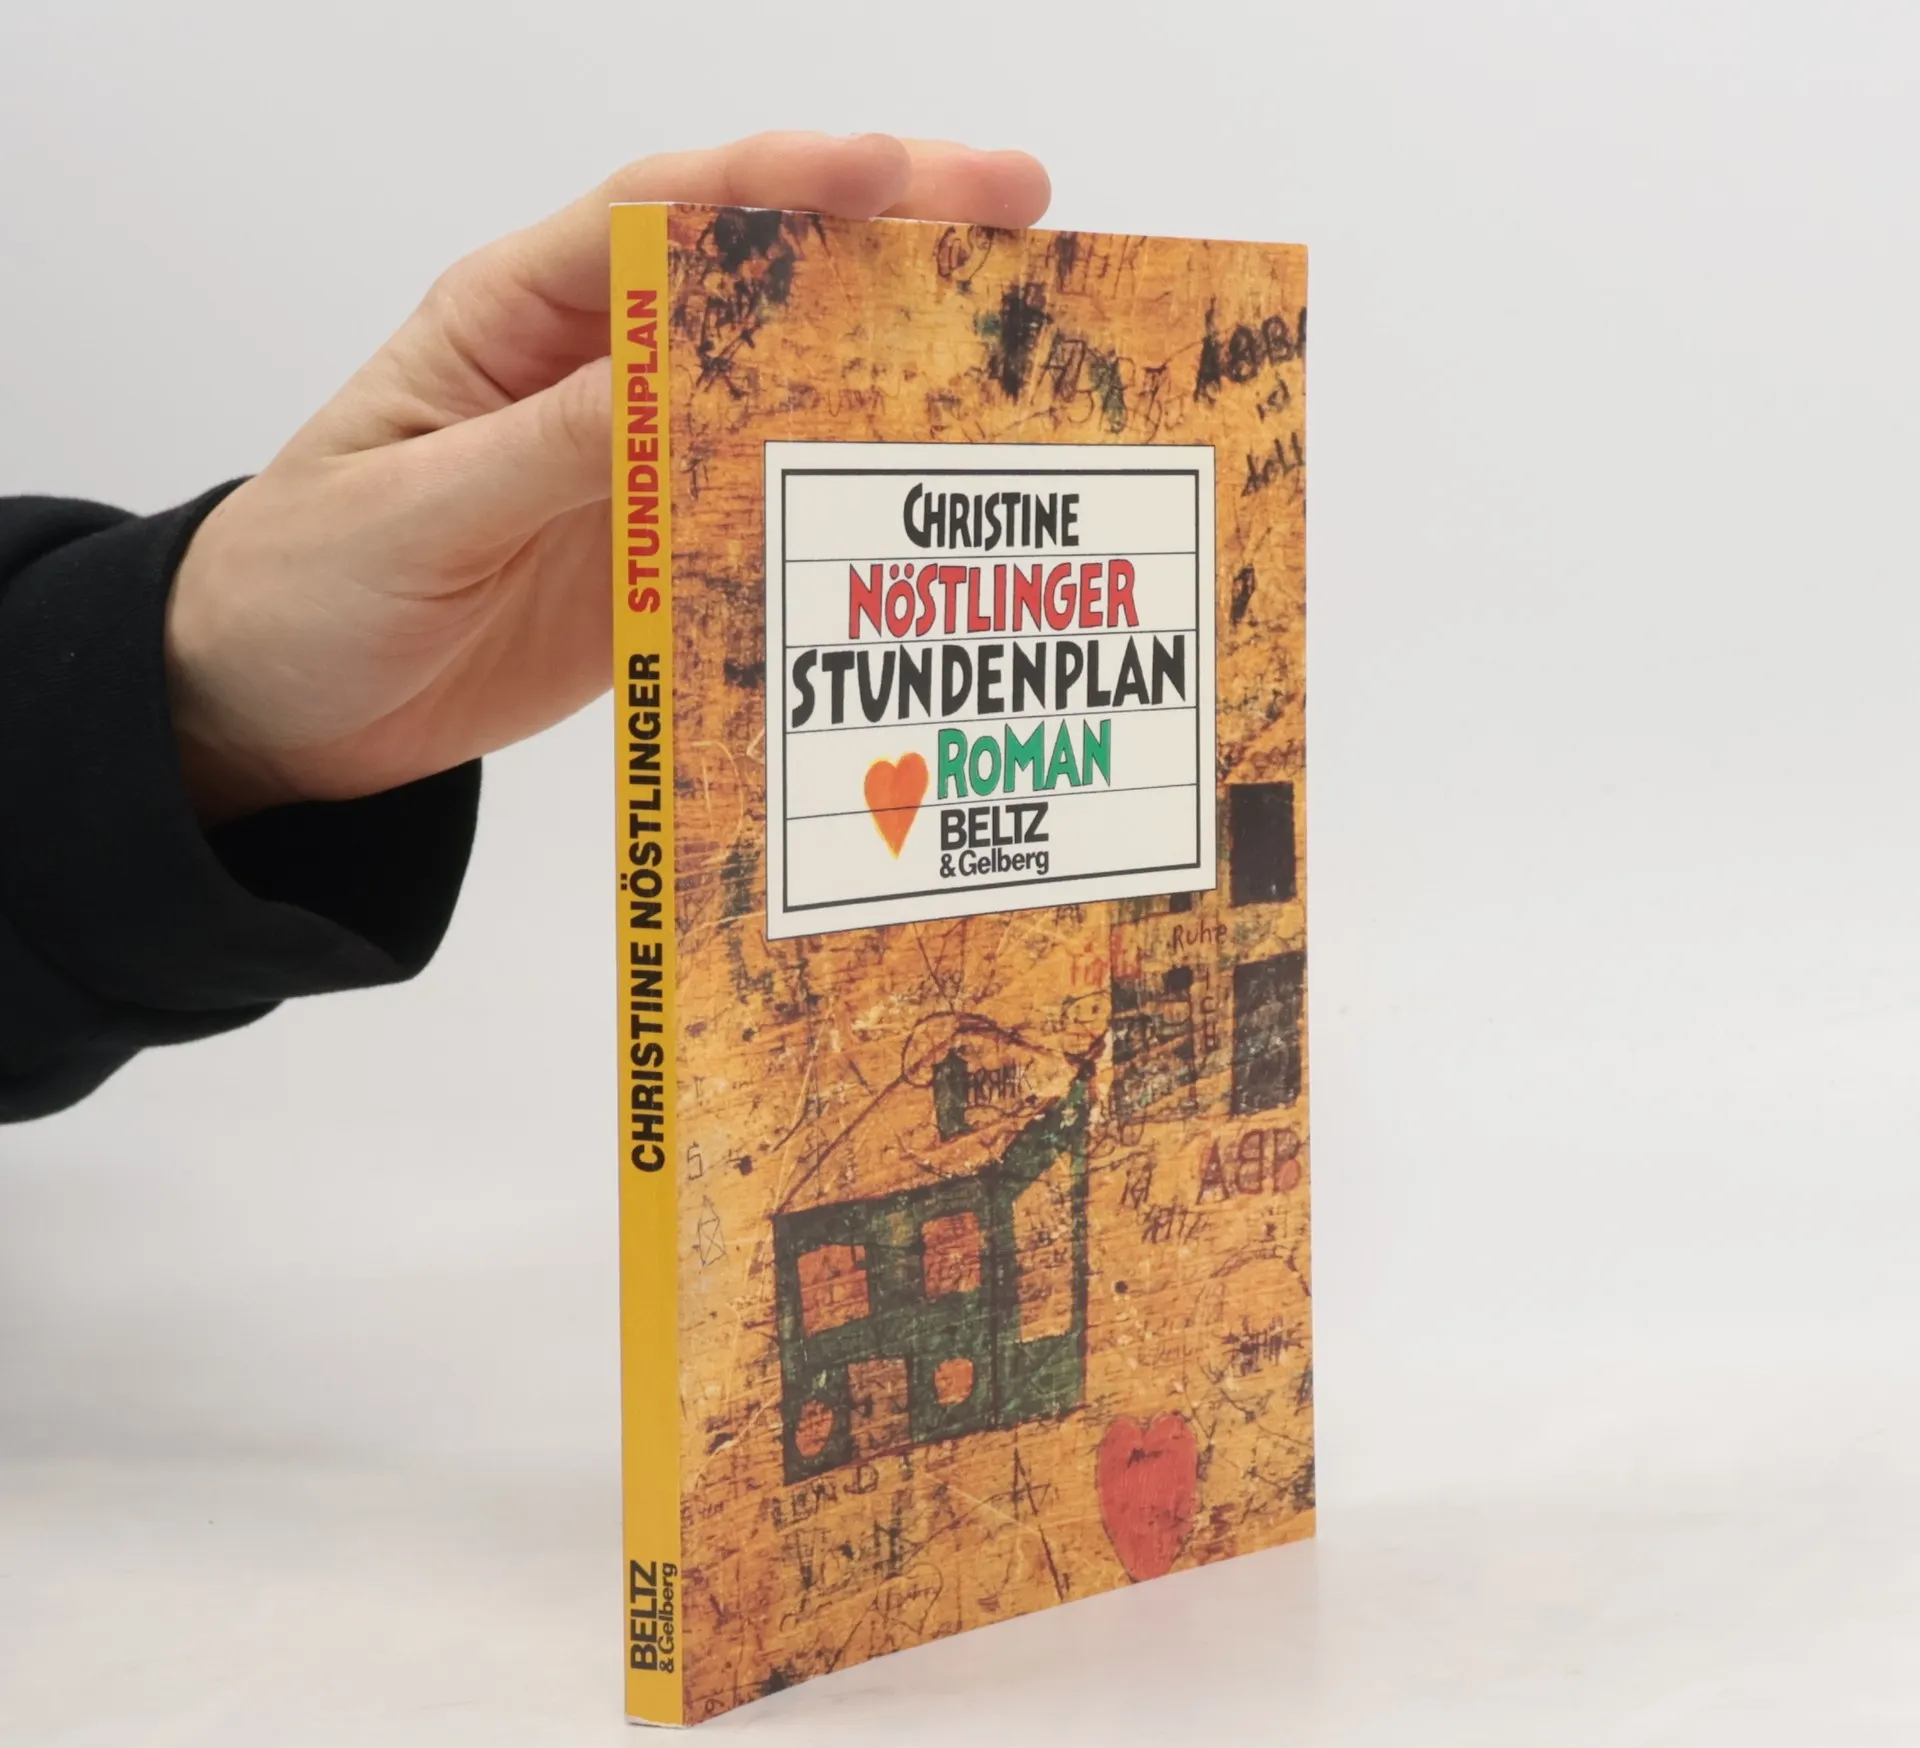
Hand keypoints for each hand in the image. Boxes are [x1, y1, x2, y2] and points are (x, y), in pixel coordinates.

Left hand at [163, 133, 1050, 822]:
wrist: (281, 712)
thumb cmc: (308, 586)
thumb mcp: (420, 507)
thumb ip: (551, 449)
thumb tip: (684, 378)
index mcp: (517, 321)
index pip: (657, 217)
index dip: (777, 181)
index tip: (889, 169)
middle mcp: (595, 375)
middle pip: (754, 286)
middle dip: (883, 242)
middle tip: (1017, 215)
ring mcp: (638, 470)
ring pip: (781, 399)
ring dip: (891, 373)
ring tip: (1012, 351)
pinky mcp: (658, 561)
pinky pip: (765, 522)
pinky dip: (842, 512)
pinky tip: (925, 509)